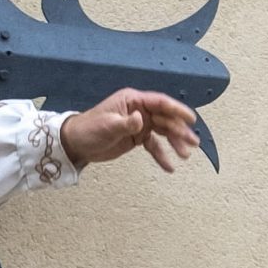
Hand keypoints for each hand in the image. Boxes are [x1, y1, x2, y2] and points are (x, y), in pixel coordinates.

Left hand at [61, 88, 202, 173]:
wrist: (76, 143)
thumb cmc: (88, 128)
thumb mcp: (107, 125)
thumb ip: (126, 123)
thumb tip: (141, 119)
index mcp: (133, 101)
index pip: (160, 103)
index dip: (177, 110)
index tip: (191, 119)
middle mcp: (139, 111)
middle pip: (165, 118)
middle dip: (179, 130)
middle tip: (192, 143)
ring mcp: (140, 124)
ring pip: (163, 132)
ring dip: (174, 142)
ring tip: (185, 154)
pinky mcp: (137, 138)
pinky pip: (154, 146)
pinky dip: (161, 155)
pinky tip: (169, 166)